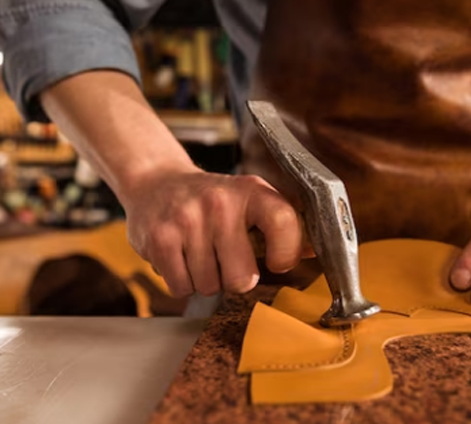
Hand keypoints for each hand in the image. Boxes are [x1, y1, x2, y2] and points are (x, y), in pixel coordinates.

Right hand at [123, 168, 303, 297]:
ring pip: (209, 286)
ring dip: (206, 280)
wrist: (157, 182)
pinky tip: (181, 258)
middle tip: (226, 258)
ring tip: (200, 253)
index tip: (277, 262)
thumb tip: (313, 251)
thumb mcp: (250, 200)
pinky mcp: (160, 238)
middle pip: (242, 278)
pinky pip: (181, 288)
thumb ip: (283, 225)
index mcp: (251, 191)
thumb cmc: (212, 200)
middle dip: (235, 278)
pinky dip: (182, 282)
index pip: (283, 221)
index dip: (286, 252)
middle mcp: (219, 203)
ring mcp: (187, 220)